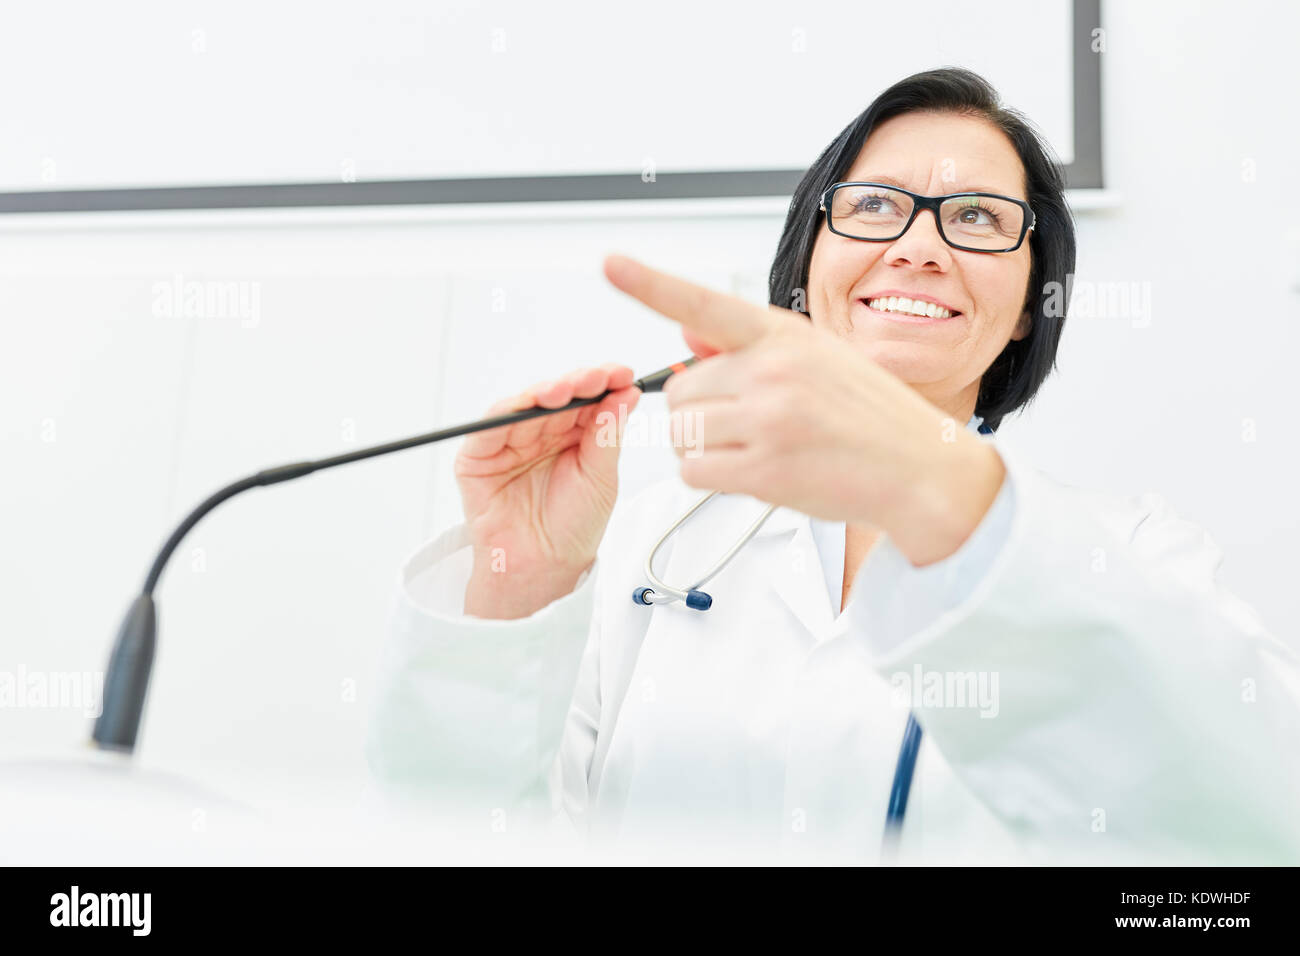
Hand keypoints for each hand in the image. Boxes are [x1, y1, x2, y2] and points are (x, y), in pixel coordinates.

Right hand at [455, 363, 639, 617]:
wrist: (542, 567)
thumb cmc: (573, 527)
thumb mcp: (601, 478)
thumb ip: (608, 435)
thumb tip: (626, 394)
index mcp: (574, 436)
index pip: (588, 400)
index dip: (604, 383)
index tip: (622, 374)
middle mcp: (542, 433)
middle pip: (558, 397)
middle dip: (578, 383)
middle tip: (597, 377)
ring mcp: (510, 441)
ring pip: (526, 405)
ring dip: (545, 394)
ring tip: (565, 390)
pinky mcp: (479, 455)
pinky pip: (490, 426)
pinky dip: (508, 412)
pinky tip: (530, 404)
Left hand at [601, 254, 1004, 565]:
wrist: (920, 468)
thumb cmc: (868, 413)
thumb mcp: (816, 357)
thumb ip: (747, 346)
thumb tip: (685, 328)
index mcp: (783, 334)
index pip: (703, 303)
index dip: (650, 284)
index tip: (611, 263)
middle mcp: (772, 370)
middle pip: (680, 390)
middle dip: (699, 410)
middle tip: (744, 423)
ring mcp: (768, 419)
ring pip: (681, 431)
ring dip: (701, 446)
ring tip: (752, 447)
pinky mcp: (764, 470)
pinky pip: (693, 470)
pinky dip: (709, 476)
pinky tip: (750, 471)